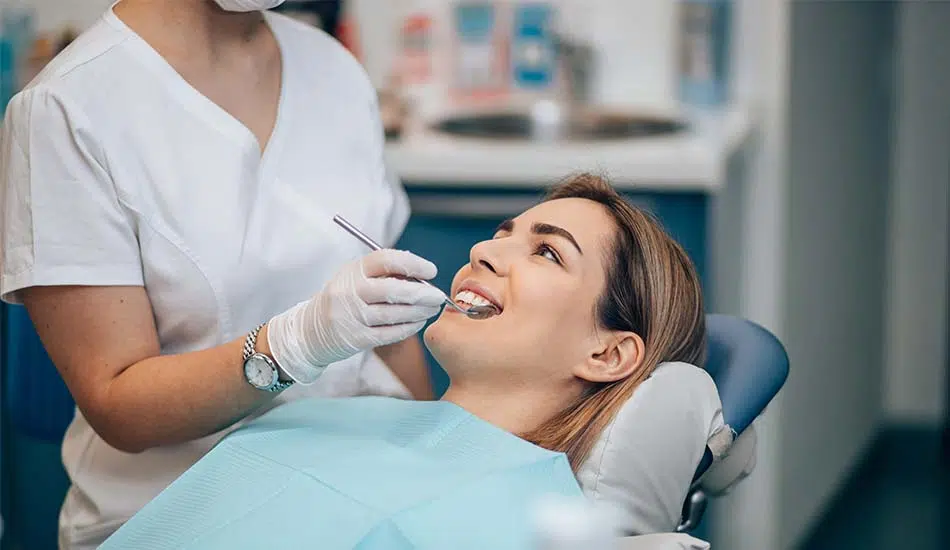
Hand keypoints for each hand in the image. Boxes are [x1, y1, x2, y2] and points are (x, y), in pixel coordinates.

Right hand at [266, 249, 444, 383]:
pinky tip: (418, 323)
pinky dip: (408, 328)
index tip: (431, 271)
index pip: (386, 260)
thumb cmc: (344, 299)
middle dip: (422, 293)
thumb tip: (423, 277)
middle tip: (439, 296)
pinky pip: (389, 333)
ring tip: (432, 309)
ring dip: (419, 312)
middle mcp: (349, 292)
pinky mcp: (355, 338)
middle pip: (393, 290)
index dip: (413, 264)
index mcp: (352, 270)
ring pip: (394, 314)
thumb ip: (384, 274)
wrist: (310, 330)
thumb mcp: (356, 278)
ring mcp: (351, 316)